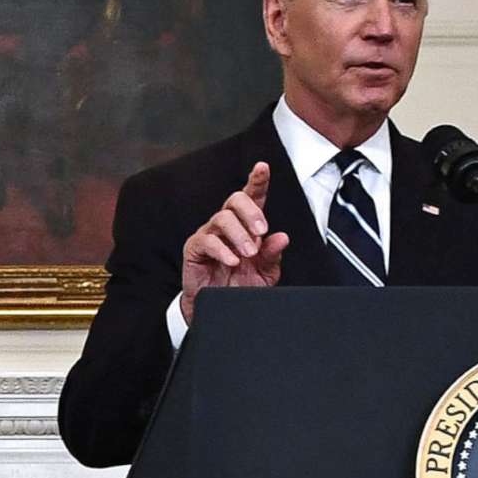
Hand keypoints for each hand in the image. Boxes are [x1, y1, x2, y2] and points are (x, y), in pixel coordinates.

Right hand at [180, 163, 287, 322]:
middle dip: (251, 212)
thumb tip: (282, 238)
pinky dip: (222, 250)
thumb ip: (272, 255)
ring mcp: (210, 234)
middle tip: (261, 232)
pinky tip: (232, 260)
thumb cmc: (239, 286)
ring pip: (222, 218)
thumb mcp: (264, 273)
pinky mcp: (195, 249)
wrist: (221, 309)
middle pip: (235, 200)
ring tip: (248, 253)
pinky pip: (207, 241)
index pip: (252, 197)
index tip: (263, 168)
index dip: (257, 180)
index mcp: (246, 225)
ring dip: (239, 234)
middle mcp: (227, 225)